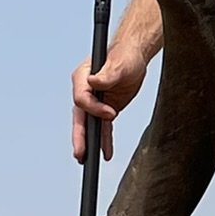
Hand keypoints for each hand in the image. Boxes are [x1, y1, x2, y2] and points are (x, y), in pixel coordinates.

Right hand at [72, 41, 148, 161]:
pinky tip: (105, 153)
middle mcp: (84, 91)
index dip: (95, 108)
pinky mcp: (105, 108)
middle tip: (80, 153)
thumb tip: (93, 81)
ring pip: (89, 124)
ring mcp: (94, 101)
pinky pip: (102, 126)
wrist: (135, 56)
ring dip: (89, 142)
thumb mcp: (119, 63)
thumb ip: (107, 74)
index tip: (112, 113)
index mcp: (82, 77)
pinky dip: (104, 140)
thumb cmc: (125, 55)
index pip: (81, 99)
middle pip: (79, 116)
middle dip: (79, 136)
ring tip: (86, 160)